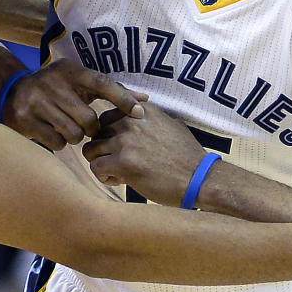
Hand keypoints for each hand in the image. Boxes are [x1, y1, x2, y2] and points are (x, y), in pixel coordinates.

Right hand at [2, 59, 147, 150]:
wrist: (12, 91)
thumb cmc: (58, 89)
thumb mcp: (80, 82)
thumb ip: (112, 91)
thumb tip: (145, 100)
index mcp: (69, 70)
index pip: (102, 83)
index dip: (123, 99)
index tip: (139, 114)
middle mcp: (52, 82)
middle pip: (88, 118)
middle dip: (91, 127)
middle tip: (85, 125)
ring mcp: (37, 101)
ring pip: (73, 134)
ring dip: (74, 136)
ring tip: (67, 127)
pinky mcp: (26, 119)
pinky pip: (56, 142)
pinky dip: (59, 142)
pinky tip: (52, 131)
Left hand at [82, 103, 204, 202]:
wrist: (200, 178)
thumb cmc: (187, 156)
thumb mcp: (170, 124)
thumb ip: (148, 119)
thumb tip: (135, 117)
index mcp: (141, 110)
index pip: (107, 113)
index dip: (108, 131)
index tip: (118, 143)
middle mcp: (131, 122)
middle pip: (96, 131)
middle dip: (102, 147)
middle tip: (115, 160)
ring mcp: (126, 141)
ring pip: (90, 149)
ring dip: (100, 162)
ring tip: (116, 172)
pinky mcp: (123, 162)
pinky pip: (95, 167)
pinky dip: (103, 176)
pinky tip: (119, 180)